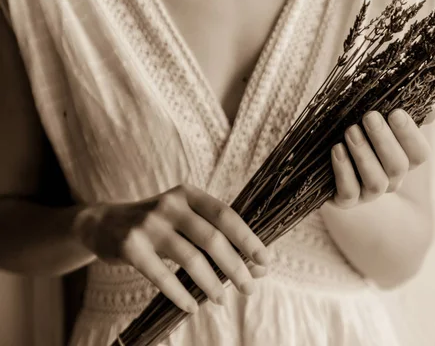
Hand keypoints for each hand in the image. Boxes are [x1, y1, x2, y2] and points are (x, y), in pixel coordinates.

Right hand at [72, 184, 268, 312]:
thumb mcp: (183, 218)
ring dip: (211, 283)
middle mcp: (170, 205)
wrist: (102, 223)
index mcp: (189, 194)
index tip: (265, 261)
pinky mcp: (130, 246)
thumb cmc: (157, 225)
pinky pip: (161, 275)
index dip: (248, 239)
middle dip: (235, 266)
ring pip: (190, 258)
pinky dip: (179, 294)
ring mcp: (149, 224)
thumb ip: (214, 236)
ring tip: (221, 300)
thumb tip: (255, 266)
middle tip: (249, 288)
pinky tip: (192, 306)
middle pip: (212, 238)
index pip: (226, 215)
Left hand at [329, 109, 432, 208]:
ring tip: (351, 131)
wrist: (331, 168)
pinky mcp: (346, 201)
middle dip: (384, 140)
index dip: (410, 135)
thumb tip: (431, 113)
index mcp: (404, 161)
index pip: (420, 154)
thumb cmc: (361, 139)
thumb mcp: (382, 126)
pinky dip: (344, 171)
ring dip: (364, 154)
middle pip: (398, 167)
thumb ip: (405, 116)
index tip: (395, 112)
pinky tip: (337, 149)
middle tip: (370, 117)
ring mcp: (369, 194)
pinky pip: (349, 192)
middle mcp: (391, 180)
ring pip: (376, 182)